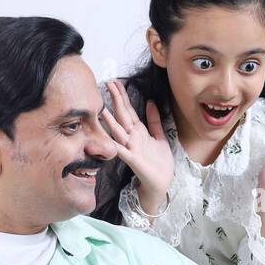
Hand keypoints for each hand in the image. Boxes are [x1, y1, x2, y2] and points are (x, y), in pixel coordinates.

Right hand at [99, 79, 174, 211]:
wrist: (162, 182)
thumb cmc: (160, 162)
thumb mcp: (160, 137)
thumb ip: (154, 120)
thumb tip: (150, 102)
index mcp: (139, 132)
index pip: (129, 110)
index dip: (123, 96)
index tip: (117, 82)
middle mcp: (132, 138)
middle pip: (122, 116)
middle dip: (116, 100)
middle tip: (108, 83)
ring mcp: (131, 149)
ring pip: (118, 131)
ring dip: (110, 120)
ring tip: (102, 108)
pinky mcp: (132, 160)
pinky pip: (121, 150)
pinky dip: (114, 144)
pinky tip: (107, 137)